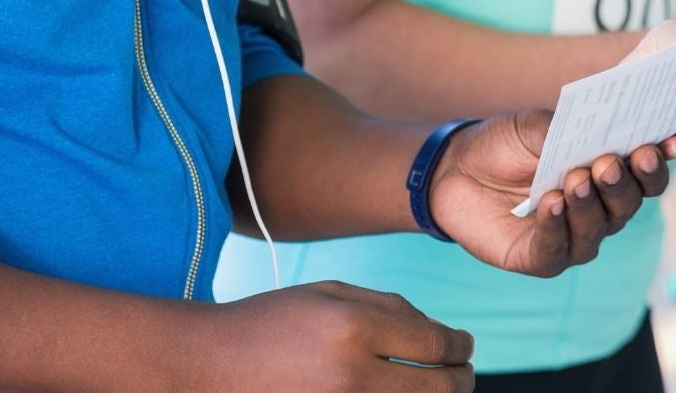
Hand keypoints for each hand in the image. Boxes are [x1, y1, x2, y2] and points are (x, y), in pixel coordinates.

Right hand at [208, 281, 474, 391]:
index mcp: (353, 328)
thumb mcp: (328, 293)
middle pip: (439, 390)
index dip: (461, 346)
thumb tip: (442, 334)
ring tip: (439, 388)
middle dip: (461, 380)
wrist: (210, 367)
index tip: (466, 345)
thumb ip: (389, 306)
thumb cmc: (271, 323)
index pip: (435, 345)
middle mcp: (351, 375)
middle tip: (463, 372)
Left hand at [426, 108, 675, 277]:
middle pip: (637, 198)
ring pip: (604, 225)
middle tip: (613, 160)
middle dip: (630, 179)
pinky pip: (562, 248)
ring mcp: (578, 235)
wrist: (453, 169)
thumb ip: (578, 130)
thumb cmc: (506, 142)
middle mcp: (605, 205)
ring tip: (574, 179)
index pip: (659, 160)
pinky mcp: (545, 258)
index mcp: (614, 166)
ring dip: (592, 202)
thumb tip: (613, 132)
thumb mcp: (543, 124)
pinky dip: (559, 224)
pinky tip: (549, 205)